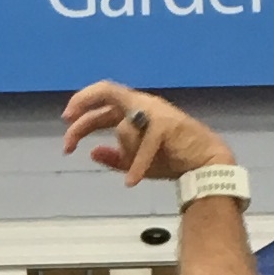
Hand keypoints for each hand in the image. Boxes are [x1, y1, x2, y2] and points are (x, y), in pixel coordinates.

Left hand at [60, 81, 232, 187]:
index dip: (82, 108)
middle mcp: (144, 105)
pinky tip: (131, 182)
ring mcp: (155, 112)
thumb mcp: (137, 163)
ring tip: (137, 173)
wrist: (207, 164)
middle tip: (67, 122)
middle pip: (107, 91)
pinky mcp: (166, 124)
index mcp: (136, 111)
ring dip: (129, 155)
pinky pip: (143, 146)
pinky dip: (137, 164)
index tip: (66, 123)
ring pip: (125, 128)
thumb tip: (92, 153)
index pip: (103, 102)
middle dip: (83, 103)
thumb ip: (115, 158)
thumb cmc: (174, 160)